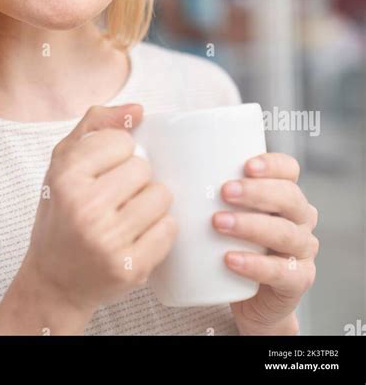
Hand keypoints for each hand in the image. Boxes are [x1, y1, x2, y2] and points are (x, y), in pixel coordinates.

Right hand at [23, 103, 178, 322]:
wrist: (53, 281)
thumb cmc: (61, 213)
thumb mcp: (63, 162)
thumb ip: (96, 124)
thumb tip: (139, 111)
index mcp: (64, 176)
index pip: (122, 141)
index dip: (117, 154)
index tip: (102, 172)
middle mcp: (83, 207)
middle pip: (143, 168)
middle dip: (135, 179)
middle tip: (114, 198)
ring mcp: (106, 240)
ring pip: (161, 196)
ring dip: (151, 203)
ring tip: (128, 215)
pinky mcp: (129, 268)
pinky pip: (169, 229)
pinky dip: (160, 229)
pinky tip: (138, 236)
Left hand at [212, 152, 318, 334]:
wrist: (248, 298)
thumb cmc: (230, 244)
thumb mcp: (222, 212)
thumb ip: (202, 189)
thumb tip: (156, 161)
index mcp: (285, 194)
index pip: (289, 169)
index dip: (272, 164)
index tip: (245, 165)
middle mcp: (300, 218)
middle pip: (289, 197)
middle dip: (257, 192)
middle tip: (225, 192)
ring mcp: (302, 250)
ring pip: (286, 233)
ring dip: (251, 225)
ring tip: (219, 223)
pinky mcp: (298, 281)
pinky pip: (282, 272)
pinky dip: (256, 265)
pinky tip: (231, 259)